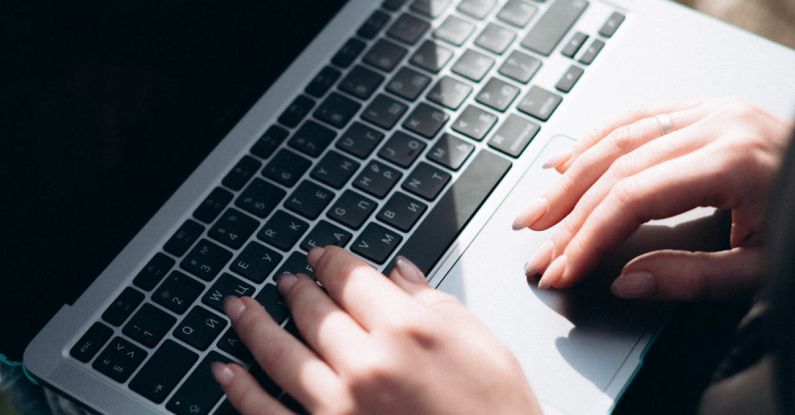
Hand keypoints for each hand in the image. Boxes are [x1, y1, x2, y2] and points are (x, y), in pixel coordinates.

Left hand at [212, 247, 540, 413]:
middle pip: (313, 310)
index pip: (351, 278)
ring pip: (279, 352)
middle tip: (288, 280)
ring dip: (253, 324)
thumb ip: (433, 300)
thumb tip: (400, 273)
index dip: (330, 260)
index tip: (321, 256)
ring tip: (239, 307)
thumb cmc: (497, 412)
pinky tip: (226, 369)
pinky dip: (240, 388)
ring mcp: (339, 406)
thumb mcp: (479, 342)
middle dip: (297, 289)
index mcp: (408, 330)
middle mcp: (367, 364)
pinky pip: (266, 410)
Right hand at [513, 98, 792, 299]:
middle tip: (536, 247)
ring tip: (537, 212)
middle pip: (616, 167)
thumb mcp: (764, 266)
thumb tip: (626, 283)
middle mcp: (716, 125)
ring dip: (568, 177)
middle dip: (568, 215)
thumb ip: (693, 277)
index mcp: (735, 161)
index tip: (563, 267)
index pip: (634, 197)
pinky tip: (564, 164)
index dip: (589, 237)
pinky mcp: (703, 110)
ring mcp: (708, 111)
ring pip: (616, 137)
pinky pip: (634, 117)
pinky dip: (593, 141)